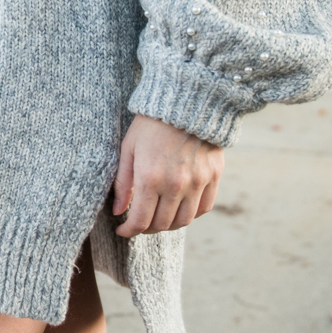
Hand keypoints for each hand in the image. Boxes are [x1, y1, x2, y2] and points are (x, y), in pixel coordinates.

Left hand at [111, 115, 223, 237]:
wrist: (186, 101)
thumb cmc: (151, 123)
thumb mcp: (129, 149)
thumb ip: (123, 183)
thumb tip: (117, 211)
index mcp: (150, 178)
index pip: (140, 221)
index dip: (129, 231)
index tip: (122, 231)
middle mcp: (176, 184)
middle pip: (162, 225)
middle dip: (146, 229)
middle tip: (139, 223)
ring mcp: (198, 182)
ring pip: (184, 221)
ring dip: (169, 225)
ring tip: (159, 218)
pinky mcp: (214, 176)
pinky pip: (204, 208)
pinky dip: (191, 215)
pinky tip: (180, 208)